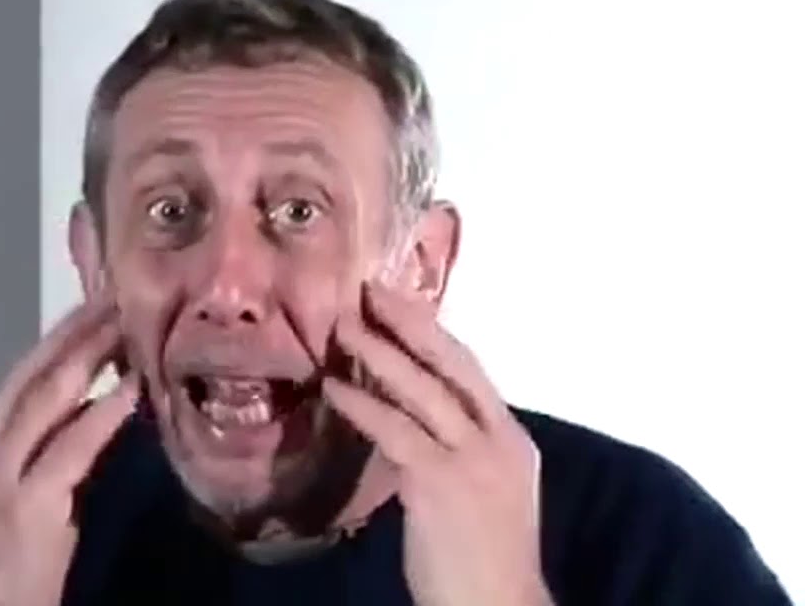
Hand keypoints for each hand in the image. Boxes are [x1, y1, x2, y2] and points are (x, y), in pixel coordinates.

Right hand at [0, 294, 138, 605]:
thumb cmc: (11, 558)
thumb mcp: (28, 489)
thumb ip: (58, 445)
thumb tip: (109, 398)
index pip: (24, 374)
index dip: (61, 334)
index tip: (97, 299)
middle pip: (34, 374)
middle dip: (76, 330)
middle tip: (116, 293)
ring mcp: (1, 477)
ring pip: (48, 399)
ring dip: (91, 357)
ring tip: (127, 324)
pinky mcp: (28, 507)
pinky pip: (70, 449)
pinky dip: (102, 416)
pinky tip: (130, 393)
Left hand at [322, 281, 552, 605]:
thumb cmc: (484, 558)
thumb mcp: (483, 491)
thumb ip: (455, 450)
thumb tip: (405, 415)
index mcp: (512, 440)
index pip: (471, 372)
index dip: (434, 333)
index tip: (402, 301)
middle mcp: (499, 441)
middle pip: (453, 363)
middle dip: (411, 321)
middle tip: (370, 289)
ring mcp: (472, 460)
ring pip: (422, 389)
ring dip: (378, 352)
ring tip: (341, 326)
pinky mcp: (440, 483)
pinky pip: (394, 430)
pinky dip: (362, 404)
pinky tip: (334, 389)